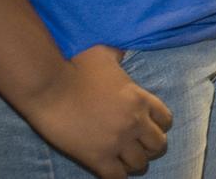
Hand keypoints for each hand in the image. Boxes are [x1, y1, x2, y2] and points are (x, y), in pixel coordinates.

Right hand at [24, 45, 171, 178]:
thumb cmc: (74, 66)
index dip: (159, 125)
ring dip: (135, 162)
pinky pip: (117, 177)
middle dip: (150, 146)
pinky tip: (111, 170)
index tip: (149, 126)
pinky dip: (118, 176)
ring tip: (125, 159)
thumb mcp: (105, 53)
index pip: (166, 120)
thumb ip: (120, 54)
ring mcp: (117, 142)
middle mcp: (134, 122)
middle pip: (159, 145)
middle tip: (139, 145)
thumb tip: (124, 49)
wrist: (49, 86)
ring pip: (141, 164)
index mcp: (140, 98)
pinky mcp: (96, 158)